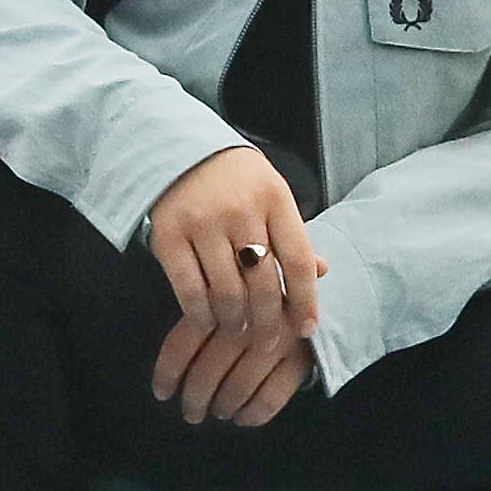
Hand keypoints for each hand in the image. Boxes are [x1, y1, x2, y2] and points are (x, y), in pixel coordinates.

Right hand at [141, 145, 322, 429]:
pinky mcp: (167, 234)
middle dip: (269, 323)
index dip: (306, 301)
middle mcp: (240, 210)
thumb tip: (323, 272)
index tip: (307, 329)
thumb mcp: (270, 195)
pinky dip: (200, 314)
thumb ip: (292, 234)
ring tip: (238, 332)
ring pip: (227, 292)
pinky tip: (207, 321)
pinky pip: (188, 289)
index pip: (298, 260)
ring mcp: (202, 222)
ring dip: (235, 322)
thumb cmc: (233, 180)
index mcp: (274, 198)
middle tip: (268, 343)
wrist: (174, 147)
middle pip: (263, 284)